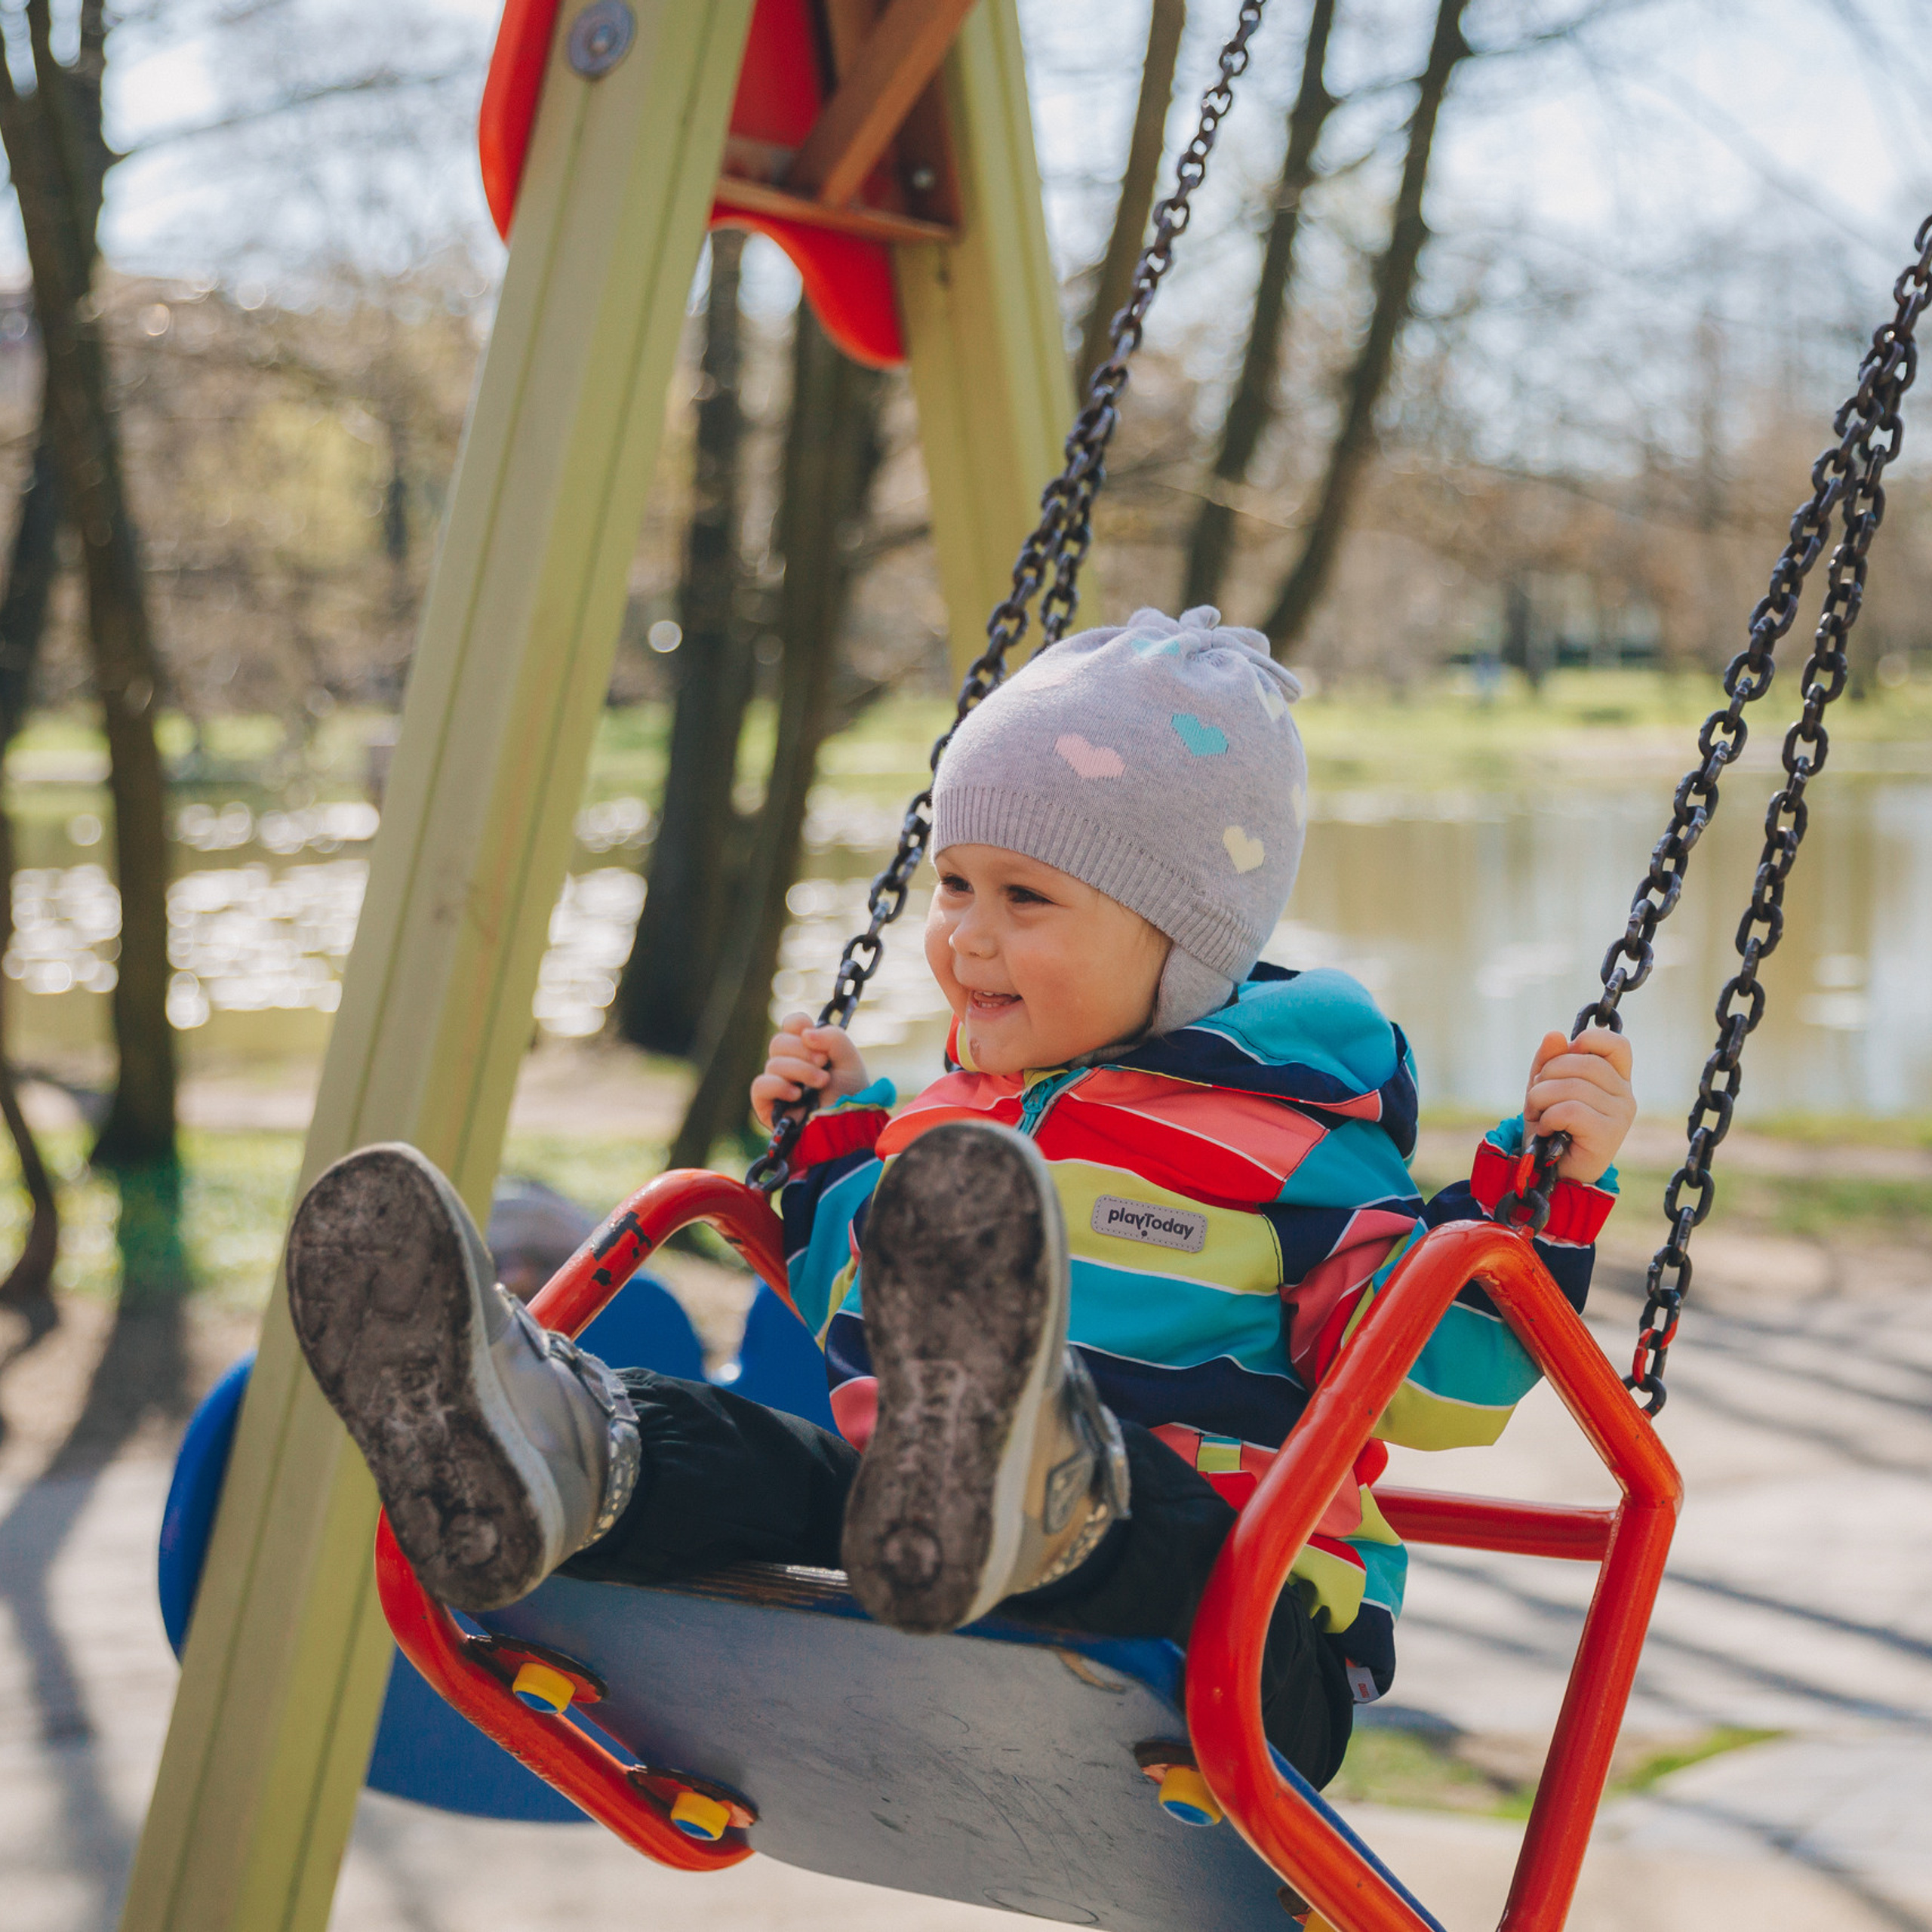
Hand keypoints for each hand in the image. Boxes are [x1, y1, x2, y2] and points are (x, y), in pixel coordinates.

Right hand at [751, 1014, 869, 1128]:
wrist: (848, 1126)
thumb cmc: (849, 1094)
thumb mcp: (850, 1060)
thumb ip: (834, 1037)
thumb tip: (805, 1033)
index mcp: (807, 1049)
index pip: (791, 1024)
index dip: (799, 1025)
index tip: (816, 1039)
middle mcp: (789, 1063)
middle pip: (779, 1041)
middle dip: (804, 1051)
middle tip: (824, 1064)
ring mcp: (776, 1083)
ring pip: (773, 1063)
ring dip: (801, 1071)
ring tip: (821, 1083)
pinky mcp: (766, 1104)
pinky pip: (760, 1085)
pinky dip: (779, 1086)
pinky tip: (797, 1095)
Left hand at [1524, 1027, 1634, 1184]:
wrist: (1548, 1171)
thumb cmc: (1550, 1126)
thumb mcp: (1544, 1087)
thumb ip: (1548, 1060)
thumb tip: (1555, 1035)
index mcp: (1615, 1078)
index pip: (1616, 1043)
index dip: (1588, 1039)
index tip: (1566, 1054)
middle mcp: (1625, 1095)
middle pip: (1584, 1062)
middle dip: (1546, 1075)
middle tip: (1535, 1099)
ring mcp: (1621, 1116)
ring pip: (1572, 1086)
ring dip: (1540, 1099)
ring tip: (1537, 1116)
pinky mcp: (1609, 1135)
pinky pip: (1570, 1110)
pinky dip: (1548, 1118)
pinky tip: (1547, 1130)